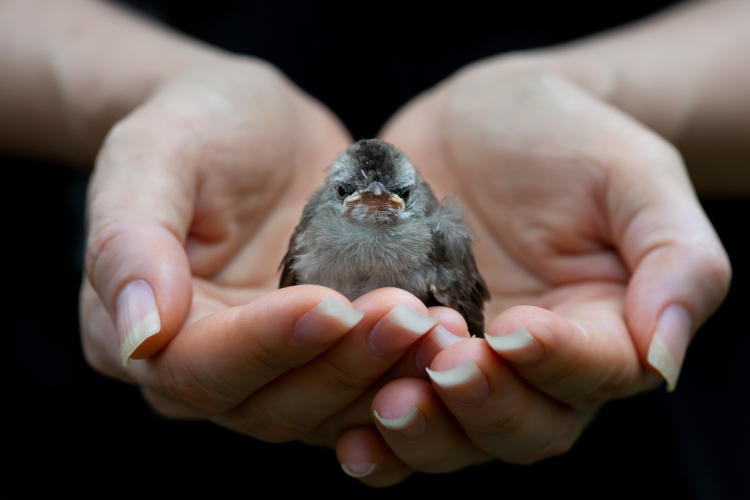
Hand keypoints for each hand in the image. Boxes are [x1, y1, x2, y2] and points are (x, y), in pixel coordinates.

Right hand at [80, 57, 462, 445]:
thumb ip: (129, 235)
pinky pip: (358, 390)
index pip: (201, 366)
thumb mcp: (153, 150)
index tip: (332, 305)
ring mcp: (264, 371)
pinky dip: (402, 374)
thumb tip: (139, 333)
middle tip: (412, 318)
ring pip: (323, 409)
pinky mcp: (317, 359)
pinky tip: (446, 338)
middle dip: (344, 364)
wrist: (252, 127)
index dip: (268, 344)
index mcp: (135, 331)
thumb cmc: (196, 125)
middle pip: (270, 402)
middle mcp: (200, 369)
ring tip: (442, 329)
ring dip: (386, 378)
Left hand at [333, 57, 730, 485]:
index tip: (517, 330)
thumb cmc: (569, 138)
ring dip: (423, 430)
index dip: (556, 362)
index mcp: (604, 332)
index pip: (592, 373)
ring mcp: (466, 364)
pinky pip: (390, 407)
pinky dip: (372, 431)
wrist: (483, 120)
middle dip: (483, 406)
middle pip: (521, 426)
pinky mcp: (404, 352)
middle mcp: (535, 368)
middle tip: (445, 369)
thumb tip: (666, 359)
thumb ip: (676, 260)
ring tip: (387, 402)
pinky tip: (348, 432)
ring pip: (455, 435)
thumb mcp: (635, 175)